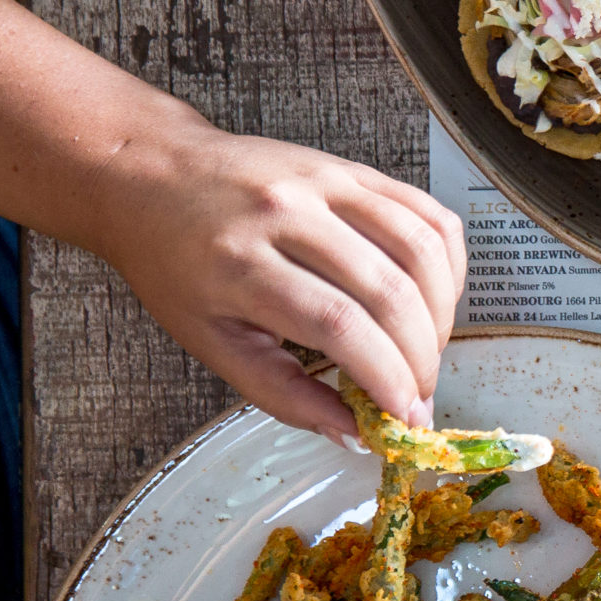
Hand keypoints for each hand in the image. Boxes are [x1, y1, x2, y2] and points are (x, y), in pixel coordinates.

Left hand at [90, 112, 464, 440]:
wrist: (152, 175)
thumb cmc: (174, 262)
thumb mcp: (210, 342)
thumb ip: (282, 393)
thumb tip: (352, 432)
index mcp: (240, 263)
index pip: (338, 324)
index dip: (387, 376)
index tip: (406, 417)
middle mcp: (286, 212)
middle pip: (388, 292)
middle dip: (420, 359)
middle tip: (419, 396)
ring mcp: (325, 182)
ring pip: (420, 251)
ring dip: (442, 316)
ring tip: (427, 351)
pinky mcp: (352, 169)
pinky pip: (427, 215)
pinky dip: (448, 266)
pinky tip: (433, 299)